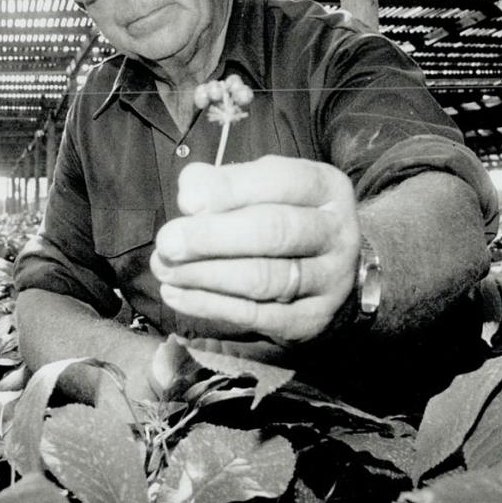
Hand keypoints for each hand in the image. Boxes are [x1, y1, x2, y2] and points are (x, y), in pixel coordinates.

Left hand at [150, 156, 359, 344]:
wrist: (330, 273)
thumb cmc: (284, 218)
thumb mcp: (263, 188)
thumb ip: (226, 183)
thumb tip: (190, 193)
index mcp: (326, 188)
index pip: (280, 182)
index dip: (230, 190)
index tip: (185, 201)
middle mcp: (336, 233)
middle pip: (273, 232)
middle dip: (212, 237)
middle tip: (167, 243)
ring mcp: (329, 281)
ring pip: (264, 278)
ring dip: (205, 275)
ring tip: (165, 269)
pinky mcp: (312, 320)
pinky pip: (256, 315)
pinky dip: (209, 305)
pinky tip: (177, 294)